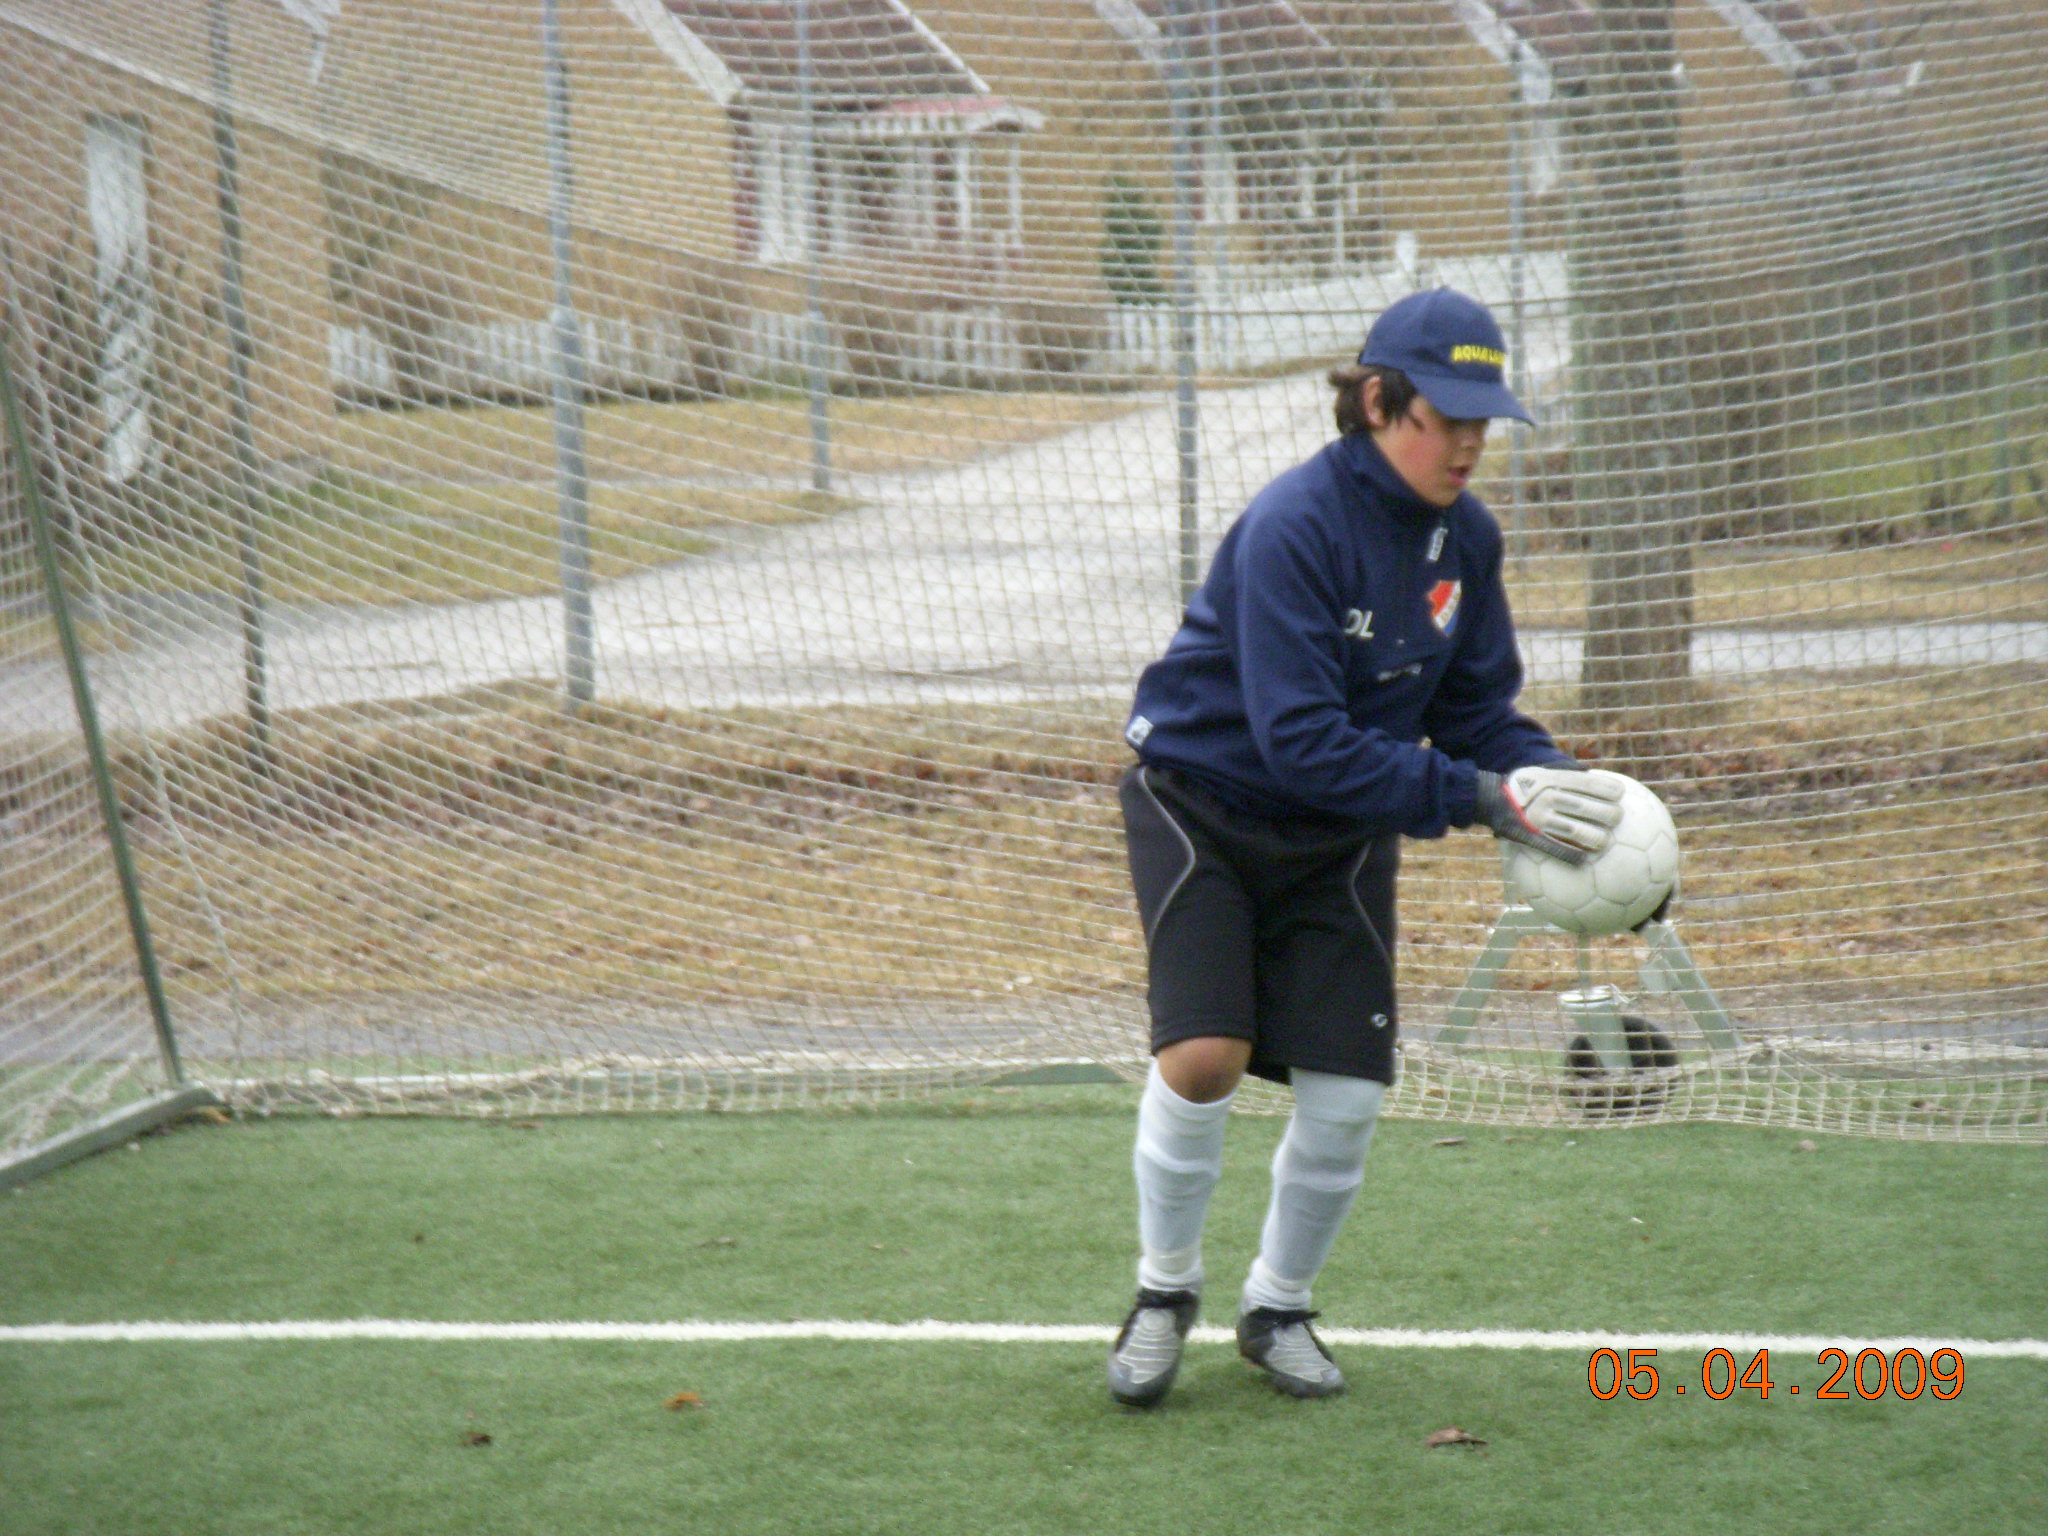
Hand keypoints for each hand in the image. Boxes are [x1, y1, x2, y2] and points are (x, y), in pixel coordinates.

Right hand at [1473, 765, 1624, 865]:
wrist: (1488, 798)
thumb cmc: (1521, 785)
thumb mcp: (1539, 771)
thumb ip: (1564, 769)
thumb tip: (1591, 770)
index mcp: (1552, 780)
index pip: (1587, 783)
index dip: (1607, 788)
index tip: (1620, 793)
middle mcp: (1547, 797)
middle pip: (1585, 807)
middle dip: (1607, 813)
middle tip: (1618, 817)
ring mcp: (1538, 818)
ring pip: (1575, 831)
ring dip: (1595, 837)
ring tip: (1606, 841)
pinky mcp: (1529, 836)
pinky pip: (1554, 849)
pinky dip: (1571, 856)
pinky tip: (1584, 860)